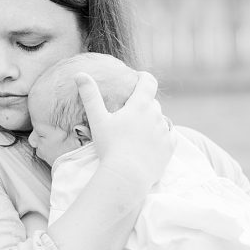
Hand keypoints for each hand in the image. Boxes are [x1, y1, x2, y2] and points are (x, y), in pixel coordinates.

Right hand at [75, 71, 171, 188]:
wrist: (127, 175)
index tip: (138, 78)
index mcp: (140, 105)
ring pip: (161, 118)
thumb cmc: (110, 146)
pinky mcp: (170, 147)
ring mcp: (165, 131)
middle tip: (131, 112)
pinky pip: (170, 134)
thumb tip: (80, 74)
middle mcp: (156, 115)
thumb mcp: (98, 119)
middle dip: (143, 104)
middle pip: (152, 102)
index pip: (148, 82)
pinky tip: (155, 138)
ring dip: (152, 120)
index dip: (144, 78)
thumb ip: (90, 96)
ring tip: (139, 130)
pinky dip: (163, 133)